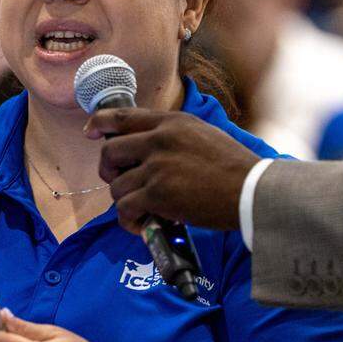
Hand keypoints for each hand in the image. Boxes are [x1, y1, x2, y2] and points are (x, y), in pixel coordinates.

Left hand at [84, 108, 262, 233]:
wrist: (251, 190)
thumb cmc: (233, 167)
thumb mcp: (202, 134)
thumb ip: (173, 136)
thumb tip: (146, 149)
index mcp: (171, 122)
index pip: (122, 116)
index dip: (100, 123)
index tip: (90, 131)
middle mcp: (159, 140)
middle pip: (110, 152)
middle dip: (109, 171)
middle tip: (120, 183)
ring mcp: (156, 166)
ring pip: (116, 185)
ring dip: (124, 201)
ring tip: (141, 211)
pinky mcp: (157, 194)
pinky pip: (125, 208)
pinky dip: (129, 221)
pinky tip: (142, 225)